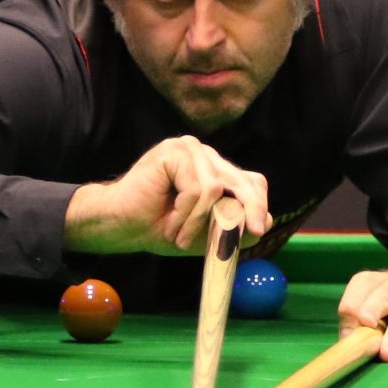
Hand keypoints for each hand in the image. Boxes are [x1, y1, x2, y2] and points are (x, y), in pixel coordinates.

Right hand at [63, 135, 268, 257]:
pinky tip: (169, 224)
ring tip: (178, 237)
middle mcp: (206, 156)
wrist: (121, 227)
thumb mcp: (207, 235)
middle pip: (242, 181)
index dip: (258, 205)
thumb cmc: (161, 228)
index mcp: (216, 170)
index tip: (259, 231)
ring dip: (199, 222)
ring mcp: (189, 149)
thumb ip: (235, 228)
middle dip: (241, 213)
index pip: (252, 182)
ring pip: (216, 188)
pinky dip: (186, 213)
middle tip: (234, 239)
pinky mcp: (174, 151)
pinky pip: (197, 188)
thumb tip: (265, 221)